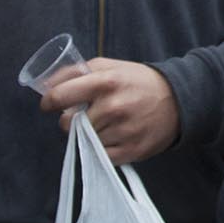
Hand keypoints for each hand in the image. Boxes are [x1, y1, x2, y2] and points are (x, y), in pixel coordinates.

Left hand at [40, 58, 179, 164]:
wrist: (178, 100)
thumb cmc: (137, 81)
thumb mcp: (109, 66)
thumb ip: (76, 72)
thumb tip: (45, 85)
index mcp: (105, 82)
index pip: (60, 96)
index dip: (49, 102)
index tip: (49, 104)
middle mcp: (113, 107)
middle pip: (68, 124)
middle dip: (70, 121)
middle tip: (83, 115)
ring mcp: (122, 131)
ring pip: (84, 141)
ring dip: (89, 135)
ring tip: (106, 123)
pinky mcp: (130, 151)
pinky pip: (99, 156)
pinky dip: (101, 148)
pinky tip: (112, 136)